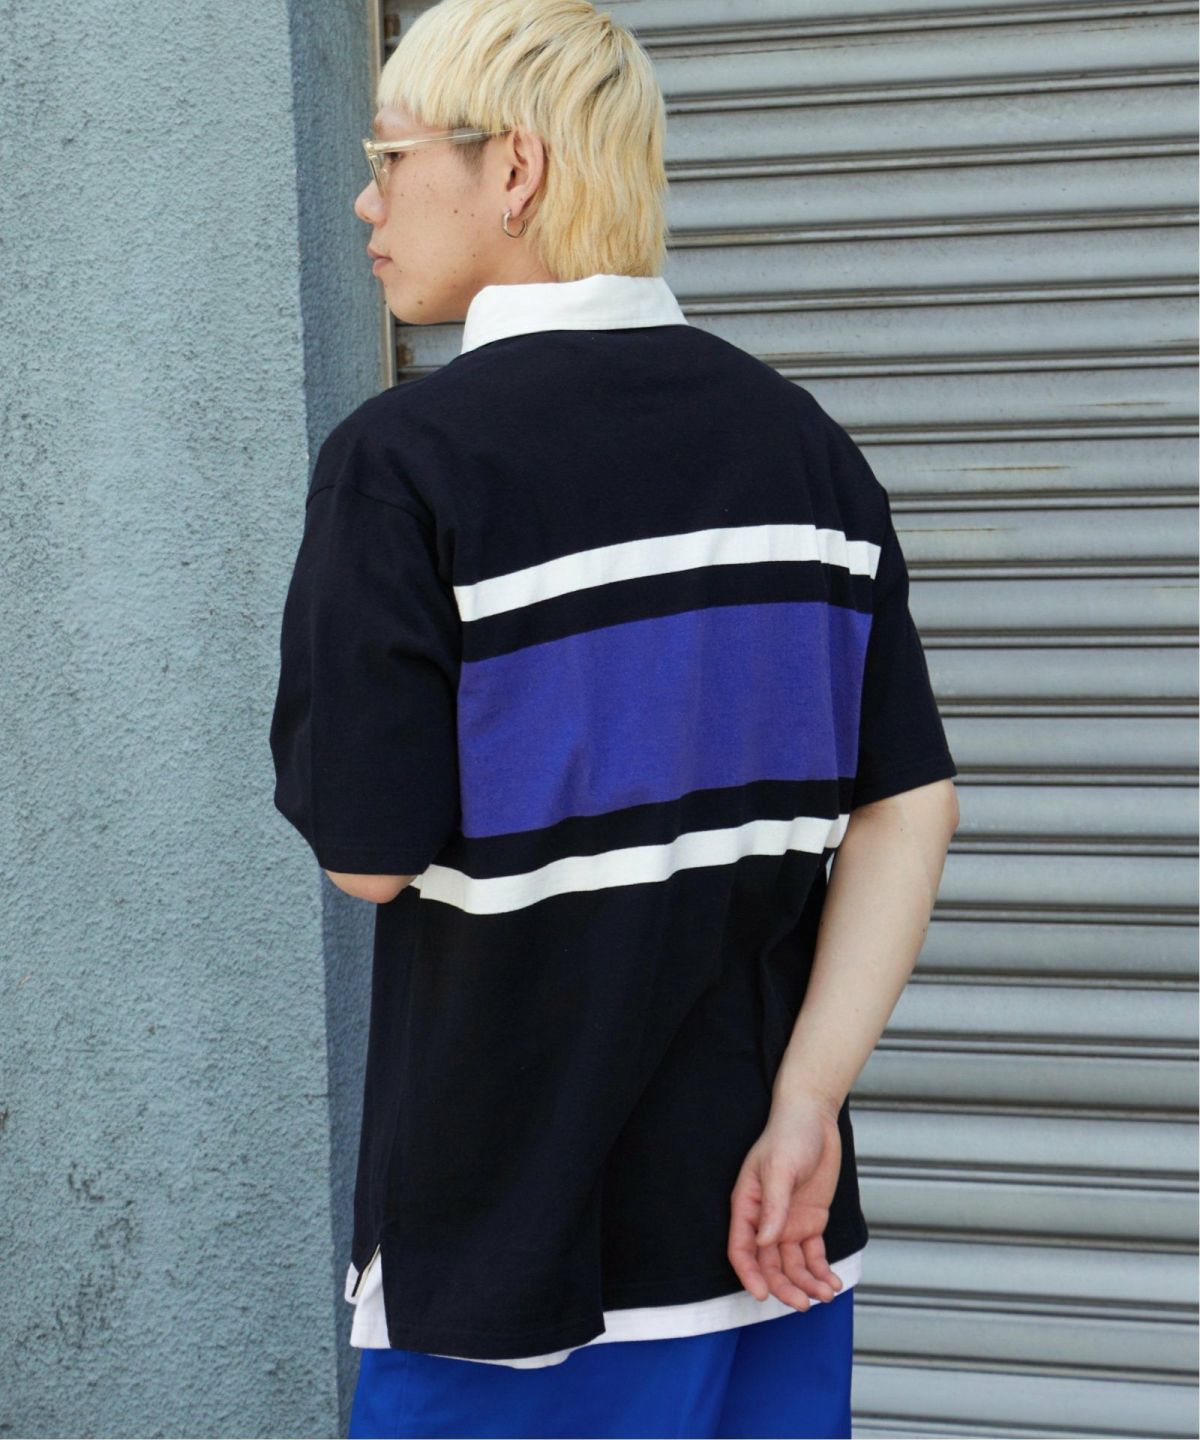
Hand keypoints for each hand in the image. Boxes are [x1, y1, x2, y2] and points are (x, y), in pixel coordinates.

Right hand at [727, 1095, 845, 1311]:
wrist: (815, 1118)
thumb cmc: (788, 1136)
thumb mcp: (779, 1168)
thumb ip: (773, 1206)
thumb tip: (764, 1242)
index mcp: (747, 1205)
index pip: (741, 1248)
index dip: (749, 1274)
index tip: (761, 1295)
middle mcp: (765, 1220)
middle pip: (769, 1264)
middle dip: (785, 1287)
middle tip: (803, 1304)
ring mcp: (788, 1222)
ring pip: (793, 1265)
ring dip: (807, 1283)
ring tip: (826, 1294)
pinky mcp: (810, 1222)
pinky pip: (813, 1255)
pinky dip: (821, 1271)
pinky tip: (832, 1283)